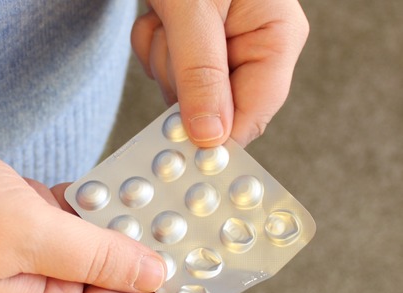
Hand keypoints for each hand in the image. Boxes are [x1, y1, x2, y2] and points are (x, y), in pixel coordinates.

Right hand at [0, 148, 185, 292]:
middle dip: (150, 261)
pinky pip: (78, 224)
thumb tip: (155, 271)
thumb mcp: (33, 236)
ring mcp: (34, 262)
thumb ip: (99, 256)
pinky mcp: (31, 229)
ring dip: (129, 228)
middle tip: (195, 234)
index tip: (203, 283)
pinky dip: (102, 206)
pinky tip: (128, 189)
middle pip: (111, 288)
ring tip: (171, 207)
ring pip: (99, 253)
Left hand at [131, 0, 308, 146]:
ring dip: (162, 60)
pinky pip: (167, 71)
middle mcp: (256, 47)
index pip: (253, 114)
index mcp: (276, 38)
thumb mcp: (194, 11)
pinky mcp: (197, 45)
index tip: (179, 143)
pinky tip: (158, 16)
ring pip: (185, 93)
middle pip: (214, 109)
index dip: (216, 135)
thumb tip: (211, 137)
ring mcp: (225, 47)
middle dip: (179, 81)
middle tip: (170, 38)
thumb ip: (201, 74)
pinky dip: (152, 47)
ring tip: (164, 17)